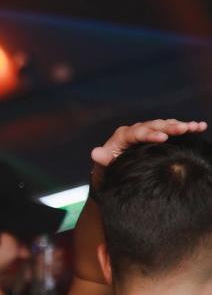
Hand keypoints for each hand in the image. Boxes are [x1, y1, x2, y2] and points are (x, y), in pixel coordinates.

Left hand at [90, 119, 206, 185]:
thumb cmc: (110, 169)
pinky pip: (173, 129)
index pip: (137, 132)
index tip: (163, 137)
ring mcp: (148, 132)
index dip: (150, 134)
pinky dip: (186, 127)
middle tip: (184, 129)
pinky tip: (200, 126)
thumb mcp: (104, 166)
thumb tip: (95, 153)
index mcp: (123, 136)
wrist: (116, 170)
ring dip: (181, 125)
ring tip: (195, 126)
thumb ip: (102, 159)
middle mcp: (136, 130)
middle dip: (169, 127)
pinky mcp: (158, 135)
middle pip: (153, 126)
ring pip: (165, 125)